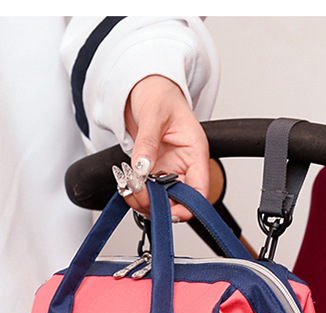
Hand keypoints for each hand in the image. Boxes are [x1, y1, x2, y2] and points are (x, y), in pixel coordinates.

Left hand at [118, 75, 209, 221]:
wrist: (143, 86)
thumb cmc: (159, 93)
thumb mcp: (153, 114)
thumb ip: (148, 143)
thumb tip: (142, 168)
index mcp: (195, 154)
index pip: (200, 192)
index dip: (187, 207)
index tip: (168, 212)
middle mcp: (184, 167)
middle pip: (178, 202)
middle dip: (157, 205)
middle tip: (136, 193)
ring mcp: (168, 171)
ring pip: (161, 201)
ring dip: (143, 201)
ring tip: (128, 186)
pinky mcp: (153, 172)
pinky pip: (147, 192)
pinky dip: (135, 193)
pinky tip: (126, 183)